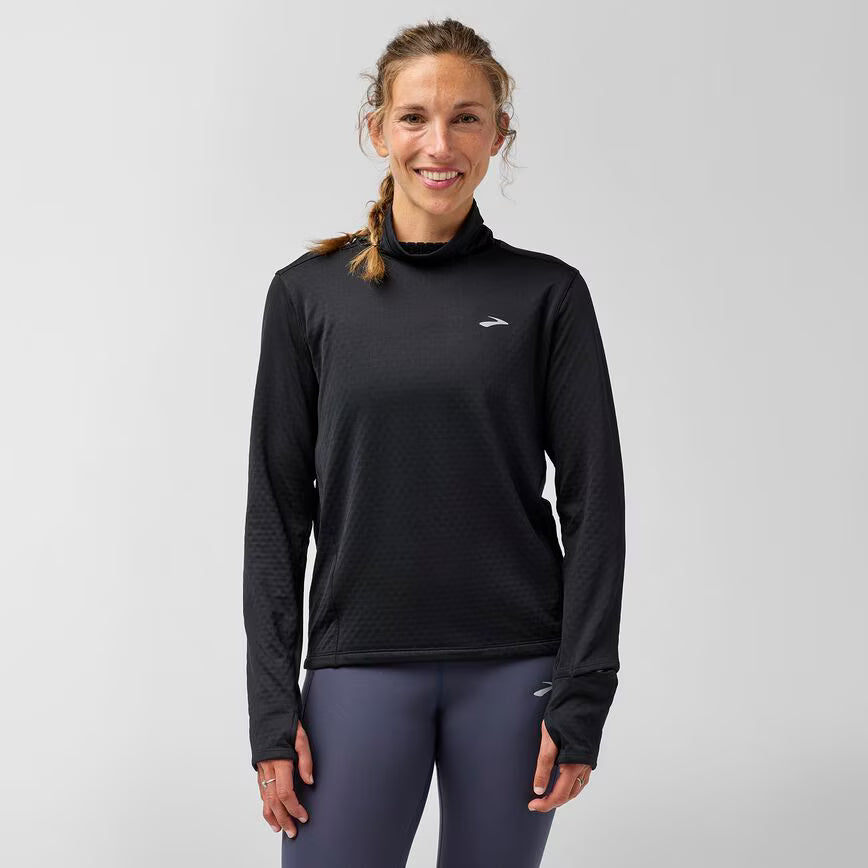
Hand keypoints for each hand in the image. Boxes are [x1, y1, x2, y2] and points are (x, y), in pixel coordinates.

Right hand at [257, 719, 314, 836]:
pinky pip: (262, 791)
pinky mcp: (260, 767)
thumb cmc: (286, 722)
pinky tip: (271, 811)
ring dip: (272, 816)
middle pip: (273, 801)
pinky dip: (266, 804)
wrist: (268, 711)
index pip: (285, 793)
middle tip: (293, 832)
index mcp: (279, 761)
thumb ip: (305, 760)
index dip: (294, 808)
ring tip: (280, 828)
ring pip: (264, 798)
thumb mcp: (301, 737)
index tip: (304, 817)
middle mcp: (267, 768)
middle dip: (284, 819)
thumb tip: (310, 782)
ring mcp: (261, 768)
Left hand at [528, 719, 590, 811]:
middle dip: (553, 801)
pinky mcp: (589, 755)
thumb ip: (544, 766)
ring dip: (562, 794)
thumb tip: (538, 789)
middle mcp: (584, 766)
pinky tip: (560, 779)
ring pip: (576, 787)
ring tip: (546, 793)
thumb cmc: (564, 716)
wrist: (582, 698)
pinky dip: (570, 784)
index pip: (560, 795)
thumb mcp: (548, 741)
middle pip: (569, 794)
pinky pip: (581, 777)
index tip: (532, 805)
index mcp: (574, 764)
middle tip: (536, 802)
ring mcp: (589, 761)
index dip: (545, 804)